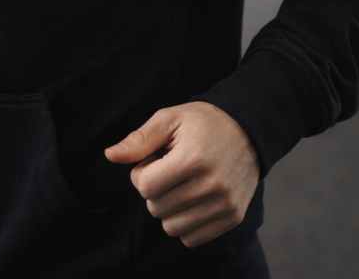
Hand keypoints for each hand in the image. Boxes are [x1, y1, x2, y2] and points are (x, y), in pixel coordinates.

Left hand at [105, 102, 258, 246]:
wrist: (248, 130)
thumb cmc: (202, 122)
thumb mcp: (169, 119)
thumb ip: (139, 140)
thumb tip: (110, 155)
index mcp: (193, 158)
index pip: (145, 187)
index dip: (141, 173)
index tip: (153, 160)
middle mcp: (212, 185)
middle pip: (156, 208)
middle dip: (154, 190)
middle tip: (168, 169)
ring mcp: (225, 204)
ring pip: (172, 228)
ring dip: (168, 208)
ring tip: (181, 184)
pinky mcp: (234, 217)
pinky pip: (192, 239)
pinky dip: (185, 223)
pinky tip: (192, 198)